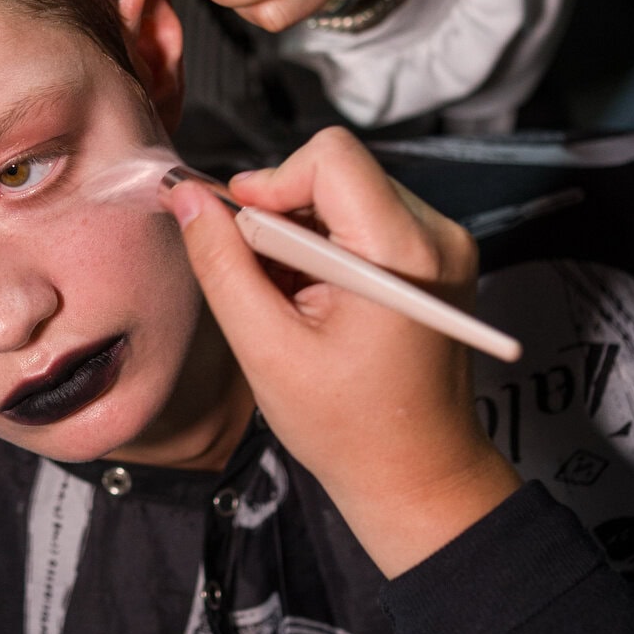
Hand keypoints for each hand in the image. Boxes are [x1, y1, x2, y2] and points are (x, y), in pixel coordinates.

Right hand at [168, 128, 518, 574]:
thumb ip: (223, 264)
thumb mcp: (266, 348)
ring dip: (304, 234)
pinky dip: (330, 248)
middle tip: (263, 281)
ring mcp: (443, 245)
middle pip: (337, 172)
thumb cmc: (347, 427)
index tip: (243, 231)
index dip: (273, 182)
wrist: (418, 476)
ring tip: (292, 301)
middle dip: (284, 215)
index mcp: (400, 252)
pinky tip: (318, 302)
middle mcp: (436, 234)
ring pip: (349, 193)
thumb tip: (189, 198)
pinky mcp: (438, 258)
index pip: (330, 157)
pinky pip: (369, 219)